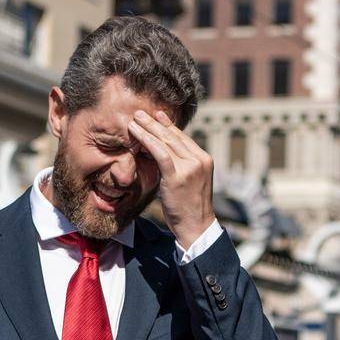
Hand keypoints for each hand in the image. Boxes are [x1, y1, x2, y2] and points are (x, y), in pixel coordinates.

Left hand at [127, 108, 217, 250]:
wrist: (196, 227)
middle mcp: (199, 159)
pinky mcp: (178, 176)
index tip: (156, 115)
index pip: (182, 138)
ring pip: (166, 142)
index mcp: (204, 159)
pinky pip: (161, 154)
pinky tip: (137, 135)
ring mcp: (190, 167)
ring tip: (135, 120)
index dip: (167, 125)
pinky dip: (148, 141)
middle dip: (155, 122)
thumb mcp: (189, 182)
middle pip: (174, 136)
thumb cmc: (189, 207)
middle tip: (141, 112)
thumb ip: (181, 166)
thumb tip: (165, 154)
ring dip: (148, 128)